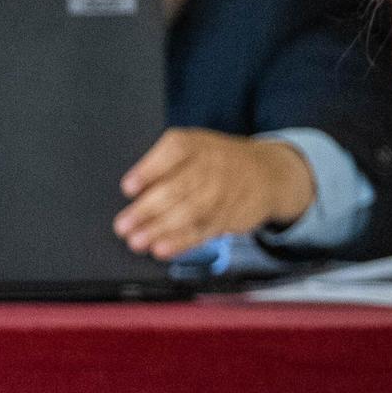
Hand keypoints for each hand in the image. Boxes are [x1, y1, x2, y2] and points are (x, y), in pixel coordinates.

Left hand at [113, 129, 314, 259]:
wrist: (268, 172)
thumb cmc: (216, 160)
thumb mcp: (194, 147)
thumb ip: (163, 165)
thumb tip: (134, 191)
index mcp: (195, 143)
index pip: (172, 152)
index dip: (149, 171)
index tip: (128, 187)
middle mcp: (210, 166)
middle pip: (177, 188)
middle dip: (147, 210)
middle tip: (123, 225)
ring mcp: (222, 192)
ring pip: (189, 213)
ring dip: (160, 230)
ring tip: (137, 241)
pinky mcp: (230, 216)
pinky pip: (203, 230)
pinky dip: (181, 242)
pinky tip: (162, 248)